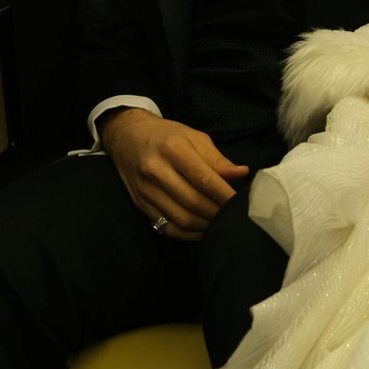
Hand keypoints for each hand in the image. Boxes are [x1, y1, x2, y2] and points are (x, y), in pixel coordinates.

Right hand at [101, 108, 250, 240]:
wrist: (127, 136)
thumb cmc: (167, 135)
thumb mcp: (194, 137)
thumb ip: (217, 159)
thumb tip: (241, 173)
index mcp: (173, 149)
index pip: (204, 179)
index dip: (225, 194)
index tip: (239, 202)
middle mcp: (156, 170)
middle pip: (193, 201)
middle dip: (217, 212)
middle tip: (232, 215)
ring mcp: (146, 190)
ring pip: (180, 218)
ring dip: (204, 225)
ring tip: (220, 223)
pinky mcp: (140, 204)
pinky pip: (167, 226)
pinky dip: (188, 233)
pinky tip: (201, 229)